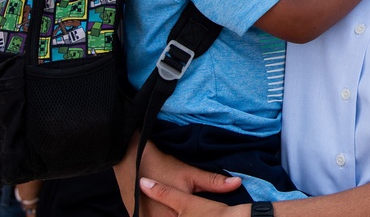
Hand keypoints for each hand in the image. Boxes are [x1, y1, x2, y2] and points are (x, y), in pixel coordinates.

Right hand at [114, 137, 241, 216]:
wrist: (131, 158)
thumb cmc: (163, 166)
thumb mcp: (191, 174)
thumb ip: (214, 183)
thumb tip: (238, 183)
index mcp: (170, 215)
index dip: (199, 216)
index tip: (207, 214)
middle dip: (188, 215)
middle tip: (197, 211)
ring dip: (174, 215)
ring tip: (181, 209)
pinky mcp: (136, 216)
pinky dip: (164, 215)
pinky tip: (171, 210)